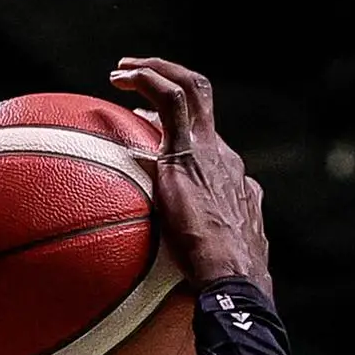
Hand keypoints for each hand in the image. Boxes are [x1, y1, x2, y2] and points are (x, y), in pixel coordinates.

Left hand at [111, 56, 271, 297]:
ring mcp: (210, 153)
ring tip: (122, 71)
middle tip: (136, 76)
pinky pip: (170, 101)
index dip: (176, 127)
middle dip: (171, 78)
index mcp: (230, 181)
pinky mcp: (190, 154)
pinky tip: (121, 80)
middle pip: (203, 101)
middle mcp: (225, 158)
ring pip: (190, 88)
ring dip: (155, 70)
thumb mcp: (206, 261)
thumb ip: (191, 254)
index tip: (148, 123)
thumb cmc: (217, 284)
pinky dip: (148, 81)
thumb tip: (171, 262)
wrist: (233, 278)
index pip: (205, 140)